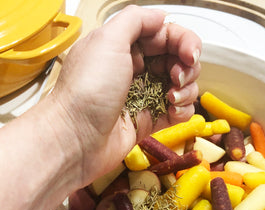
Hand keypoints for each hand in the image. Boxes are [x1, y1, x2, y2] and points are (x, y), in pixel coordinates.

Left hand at [37, 5, 201, 187]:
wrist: (75, 138)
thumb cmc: (86, 91)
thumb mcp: (107, 41)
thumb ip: (136, 20)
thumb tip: (161, 16)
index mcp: (123, 46)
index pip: (165, 35)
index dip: (183, 41)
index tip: (190, 54)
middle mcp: (134, 69)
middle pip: (178, 59)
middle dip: (187, 66)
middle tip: (177, 77)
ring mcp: (143, 95)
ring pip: (182, 85)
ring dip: (187, 89)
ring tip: (172, 97)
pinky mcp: (148, 120)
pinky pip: (178, 111)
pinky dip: (182, 110)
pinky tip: (173, 111)